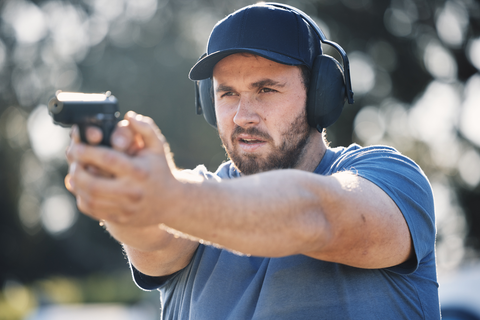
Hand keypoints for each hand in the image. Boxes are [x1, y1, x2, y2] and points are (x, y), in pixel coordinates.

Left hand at [65, 111, 179, 226]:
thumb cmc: (160, 171)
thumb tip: (129, 116)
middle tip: (74, 160)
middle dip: (77, 169)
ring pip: (90, 198)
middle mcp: (131, 191)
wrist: (171, 203)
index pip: (107, 160)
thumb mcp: (158, 148)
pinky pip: (93, 210)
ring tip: (76, 172)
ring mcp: (125, 207)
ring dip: (77, 184)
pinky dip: (82, 198)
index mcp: (139, 171)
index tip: (77, 145)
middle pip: (93, 183)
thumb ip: (146, 129)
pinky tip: (82, 187)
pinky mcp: (120, 218)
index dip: (87, 152)